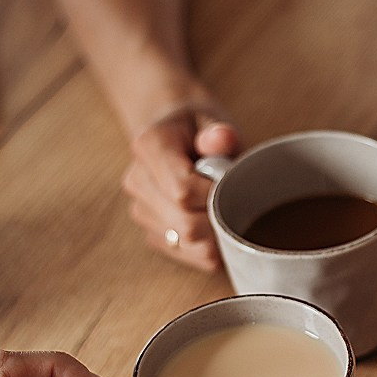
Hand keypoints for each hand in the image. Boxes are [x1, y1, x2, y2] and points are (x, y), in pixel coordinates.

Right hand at [122, 103, 239, 270]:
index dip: (214, 195)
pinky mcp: (152, 233)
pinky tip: (218, 226)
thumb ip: (220, 132)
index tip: (233, 184)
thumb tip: (223, 139)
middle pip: (184, 223)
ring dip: (217, 235)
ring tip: (228, 210)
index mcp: (148, 146)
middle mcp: (137, 181)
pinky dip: (211, 247)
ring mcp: (141, 211)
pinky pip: (186, 255)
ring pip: (187, 243)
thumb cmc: (200, 129)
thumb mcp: (212, 120)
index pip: (182, 190)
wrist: (177, 138)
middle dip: (220, 218)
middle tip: (239, 200)